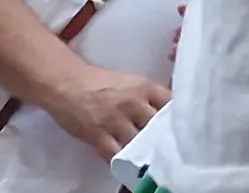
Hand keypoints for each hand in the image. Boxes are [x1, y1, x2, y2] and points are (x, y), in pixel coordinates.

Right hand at [43, 66, 168, 157]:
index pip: (172, 106)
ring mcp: (115, 121)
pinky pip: (115, 156)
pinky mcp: (98, 136)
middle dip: (163, 138)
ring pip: (140, 145)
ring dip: (144, 154)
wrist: (66, 83)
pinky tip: (128, 166)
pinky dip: (123, 163)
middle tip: (166, 148)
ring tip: (149, 160)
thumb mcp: (132, 82)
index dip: (178, 119)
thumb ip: (150, 97)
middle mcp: (133, 104)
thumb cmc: (100, 82)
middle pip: (159, 128)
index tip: (182, 129)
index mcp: (145, 88)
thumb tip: (168, 113)